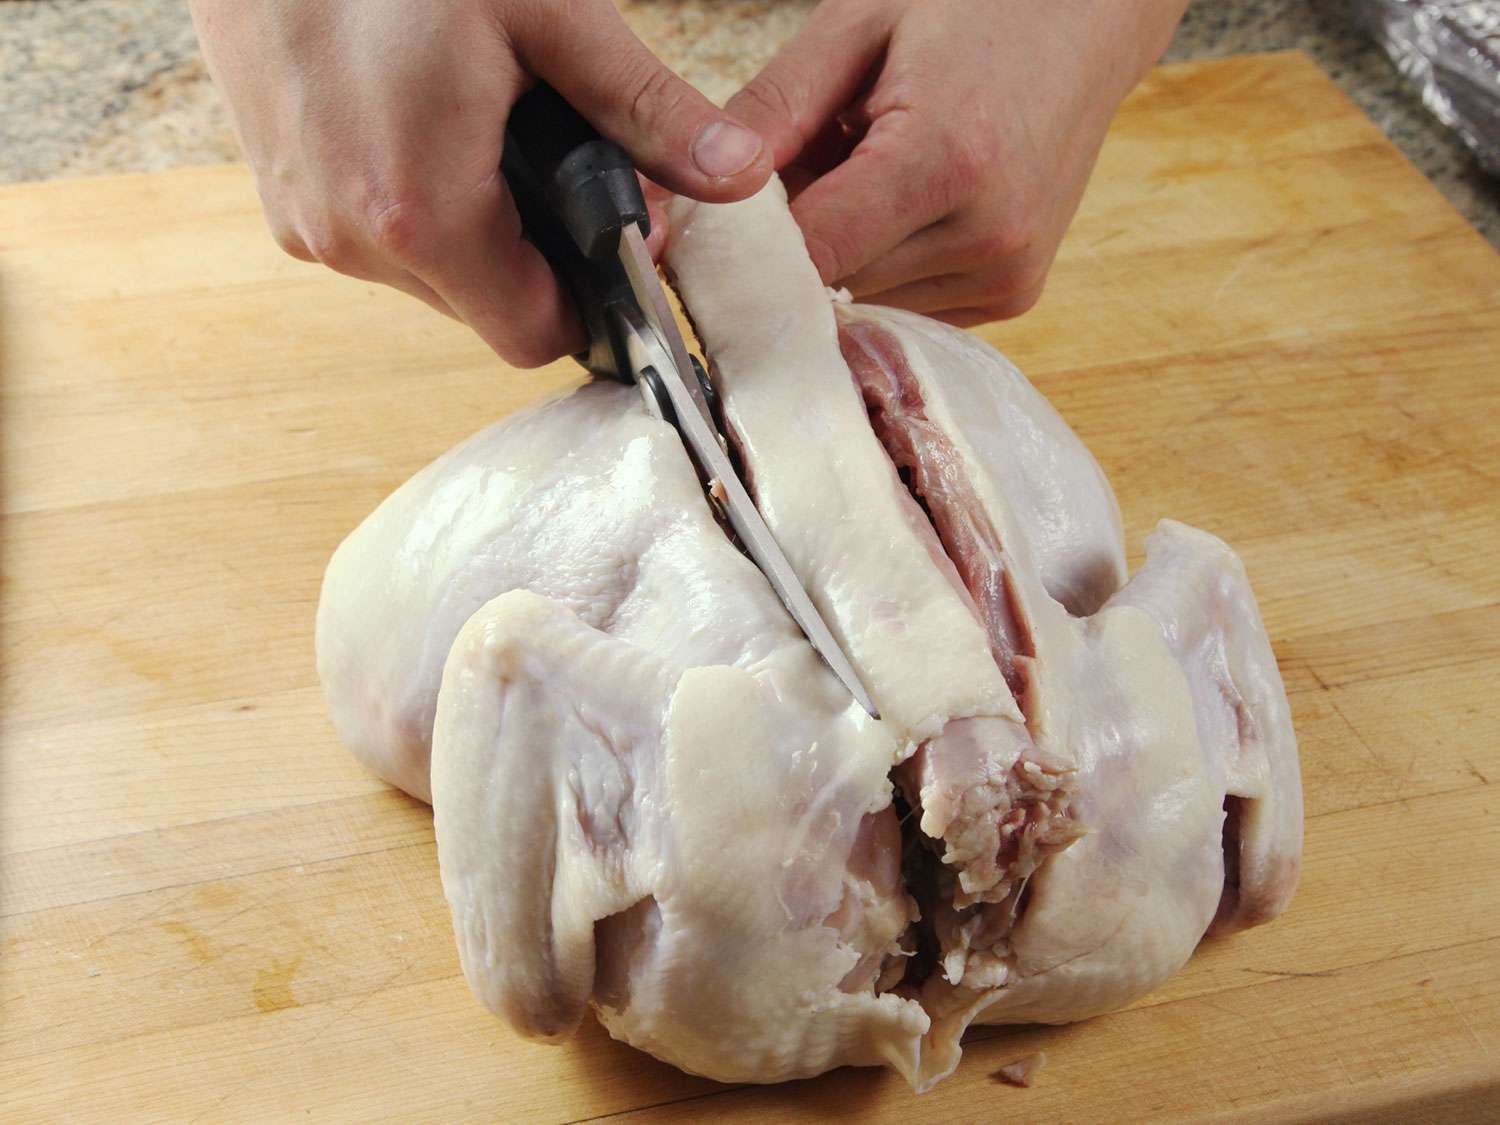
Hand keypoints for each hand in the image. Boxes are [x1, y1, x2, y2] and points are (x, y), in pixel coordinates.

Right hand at [189, 0, 772, 365]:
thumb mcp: (548, 17)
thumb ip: (647, 110)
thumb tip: (739, 174)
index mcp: (423, 215)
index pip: (534, 336)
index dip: (589, 303)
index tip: (615, 245)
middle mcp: (353, 242)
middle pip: (487, 310)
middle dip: (537, 257)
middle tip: (558, 163)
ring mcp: (308, 226)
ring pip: (434, 281)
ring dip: (477, 232)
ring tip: (487, 134)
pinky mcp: (283, 201)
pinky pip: (379, 243)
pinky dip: (419, 207)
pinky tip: (429, 128)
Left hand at [726, 0, 1187, 325]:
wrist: (1089, 19)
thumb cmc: (974, 6)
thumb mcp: (857, 28)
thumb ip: (773, 112)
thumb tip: (691, 194)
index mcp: (947, 161)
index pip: (810, 251)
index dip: (751, 244)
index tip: (718, 220)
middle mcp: (987, 236)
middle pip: (832, 286)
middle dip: (795, 245)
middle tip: (805, 170)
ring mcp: (1007, 274)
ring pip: (865, 305)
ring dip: (842, 258)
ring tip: (867, 176)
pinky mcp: (1014, 294)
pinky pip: (908, 305)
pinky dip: (883, 268)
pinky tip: (904, 206)